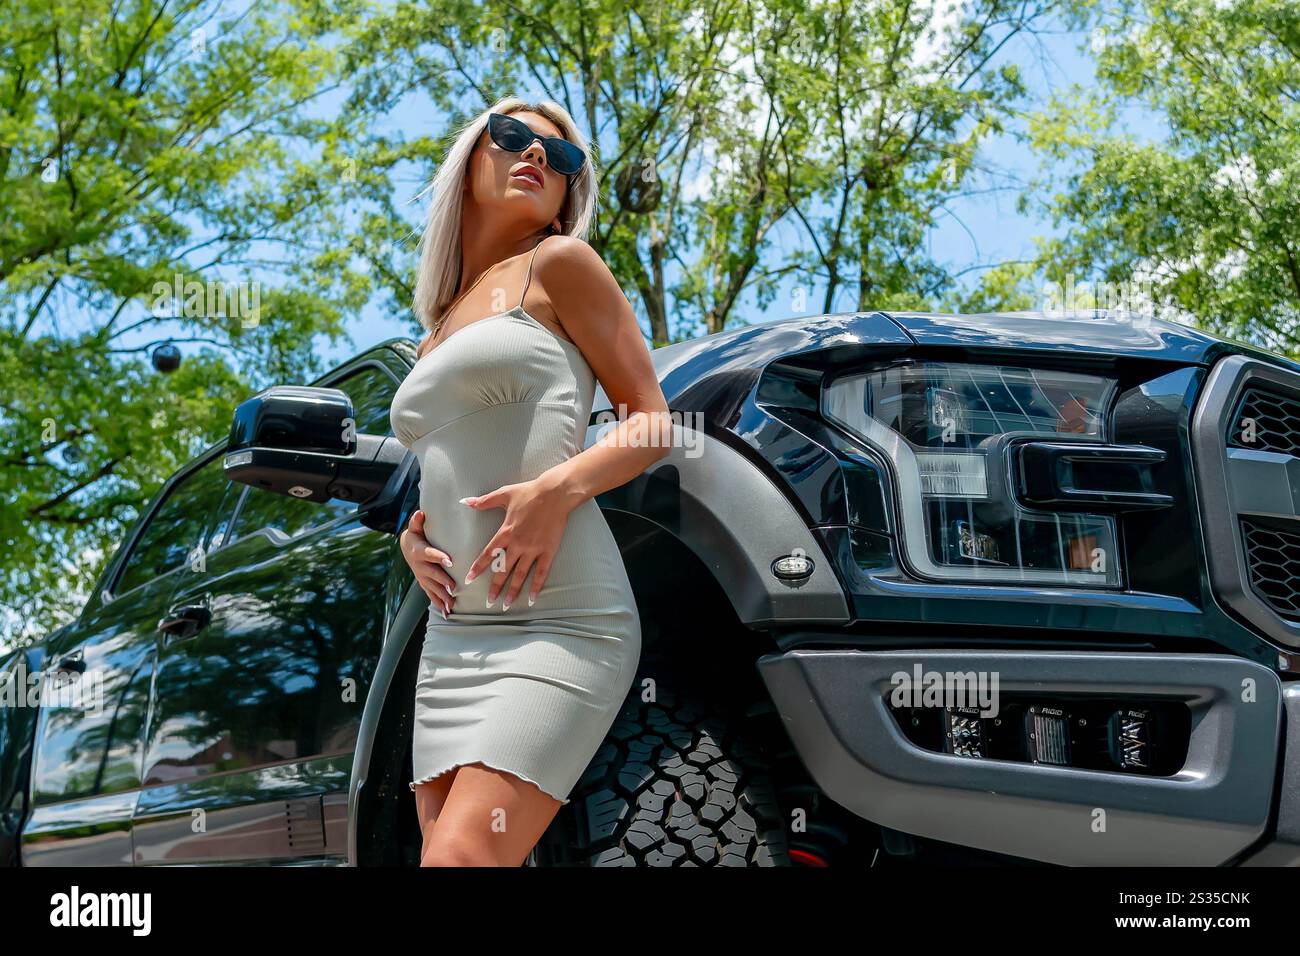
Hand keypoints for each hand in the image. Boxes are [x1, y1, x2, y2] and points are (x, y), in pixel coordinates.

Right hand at [398, 509, 457, 618]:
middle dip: (443, 581)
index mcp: (419, 551)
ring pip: (432, 588)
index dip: (439, 557)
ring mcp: (422, 577)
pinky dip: (439, 604)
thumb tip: (420, 513)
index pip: (430, 554)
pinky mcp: (424, 583)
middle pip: (432, 574)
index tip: (450, 561)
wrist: (407, 549)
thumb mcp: (415, 527)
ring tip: (452, 605)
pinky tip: (447, 613)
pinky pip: (431, 595)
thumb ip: (417, 521)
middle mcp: (419, 566)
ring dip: (442, 596)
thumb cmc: (416, 535)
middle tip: (454, 588)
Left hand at [460, 477, 576, 608]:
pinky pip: (541, 573)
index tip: (469, 580)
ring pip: (520, 575)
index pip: (488, 555)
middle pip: (503, 570)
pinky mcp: (548, 551)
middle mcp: (517, 544)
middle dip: (495, 587)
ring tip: (506, 605)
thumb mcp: (503, 494)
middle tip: (488, 603)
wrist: (555, 493)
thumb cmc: (529, 492)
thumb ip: (483, 501)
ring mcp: (533, 549)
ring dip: (512, 591)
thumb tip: (465, 501)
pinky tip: (531, 599)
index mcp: (505, 532)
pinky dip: (536, 587)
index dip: (478, 568)